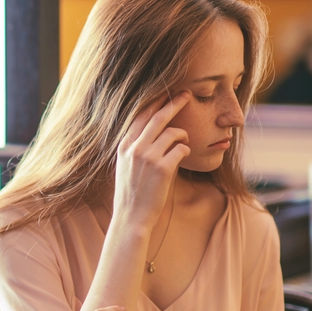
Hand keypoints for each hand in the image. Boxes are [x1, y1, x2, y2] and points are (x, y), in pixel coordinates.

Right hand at [112, 91, 191, 225]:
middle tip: (186, 94)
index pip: (141, 115)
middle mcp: (135, 148)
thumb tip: (151, 132)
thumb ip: (135, 148)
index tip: (166, 93)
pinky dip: (185, 151)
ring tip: (184, 142)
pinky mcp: (163, 168)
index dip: (155, 102)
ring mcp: (148, 157)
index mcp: (125, 146)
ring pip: (174, 133)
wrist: (131, 217)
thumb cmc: (131, 194)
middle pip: (158, 117)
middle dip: (174, 103)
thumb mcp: (125, 166)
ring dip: (183, 136)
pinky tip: (182, 157)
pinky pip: (181, 149)